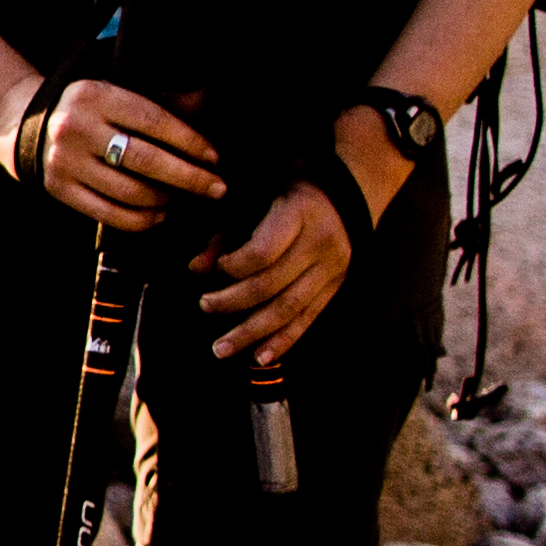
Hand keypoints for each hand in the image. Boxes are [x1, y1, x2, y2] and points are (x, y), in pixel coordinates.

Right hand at [30, 82, 224, 234]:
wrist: (27, 124)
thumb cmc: (89, 110)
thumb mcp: (113, 93)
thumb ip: (152, 109)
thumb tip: (203, 127)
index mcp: (96, 95)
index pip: (154, 122)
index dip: (190, 142)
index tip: (215, 158)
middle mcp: (77, 127)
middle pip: (147, 160)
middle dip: (190, 178)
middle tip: (217, 189)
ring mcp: (65, 161)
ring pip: (131, 192)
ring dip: (165, 200)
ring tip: (180, 198)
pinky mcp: (60, 189)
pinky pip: (110, 214)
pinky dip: (142, 220)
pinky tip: (158, 214)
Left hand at [196, 184, 354, 361]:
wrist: (349, 188)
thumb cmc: (291, 187)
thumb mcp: (258, 195)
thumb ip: (226, 233)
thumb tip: (196, 269)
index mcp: (298, 215)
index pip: (262, 253)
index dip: (232, 266)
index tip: (214, 268)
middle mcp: (319, 245)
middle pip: (271, 285)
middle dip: (232, 302)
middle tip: (204, 306)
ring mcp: (332, 269)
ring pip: (288, 309)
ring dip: (252, 333)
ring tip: (222, 349)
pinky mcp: (336, 286)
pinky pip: (308, 318)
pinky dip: (284, 340)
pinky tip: (261, 357)